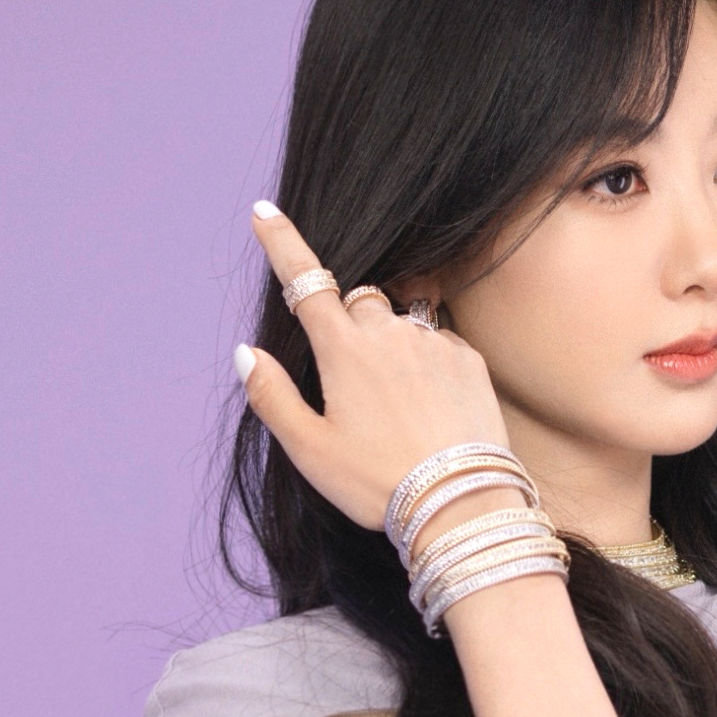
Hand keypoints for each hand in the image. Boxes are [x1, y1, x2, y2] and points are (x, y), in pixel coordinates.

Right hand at [237, 203, 513, 533]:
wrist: (462, 504)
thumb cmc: (378, 482)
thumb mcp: (309, 449)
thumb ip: (272, 395)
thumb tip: (246, 352)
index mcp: (344, 349)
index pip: (305, 280)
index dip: (282, 243)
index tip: (264, 211)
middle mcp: (390, 332)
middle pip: (357, 301)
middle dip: (346, 323)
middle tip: (351, 383)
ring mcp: (434, 342)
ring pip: (399, 322)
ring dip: (389, 346)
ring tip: (396, 409)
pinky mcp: (470, 360)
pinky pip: (437, 343)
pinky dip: (425, 363)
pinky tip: (428, 409)